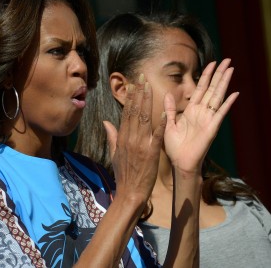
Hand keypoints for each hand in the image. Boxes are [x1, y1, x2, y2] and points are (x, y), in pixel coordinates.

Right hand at [104, 74, 165, 201]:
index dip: (130, 97)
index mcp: (122, 138)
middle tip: (142, 77)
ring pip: (144, 118)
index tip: (133, 84)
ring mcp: (141, 144)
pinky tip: (164, 111)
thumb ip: (112, 136)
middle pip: (135, 111)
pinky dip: (160, 123)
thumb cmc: (123, 174)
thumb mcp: (114, 154)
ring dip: (147, 101)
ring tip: (150, 86)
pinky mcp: (151, 152)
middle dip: (139, 93)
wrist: (130, 192)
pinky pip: (157, 135)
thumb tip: (105, 121)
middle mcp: (130, 138)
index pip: (126, 113)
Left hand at [164, 58, 238, 174]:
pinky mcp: (212, 127)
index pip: (200, 89)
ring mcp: (208, 119)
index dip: (205, 76)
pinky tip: (235, 93)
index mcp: (191, 111)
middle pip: (212, 89)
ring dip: (224, 83)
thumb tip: (168, 93)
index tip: (211, 63)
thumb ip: (170, 109)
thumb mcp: (169, 124)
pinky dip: (227, 104)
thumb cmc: (175, 147)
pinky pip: (220, 113)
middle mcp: (202, 112)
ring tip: (231, 69)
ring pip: (217, 96)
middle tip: (227, 59)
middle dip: (219, 74)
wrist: (180, 163)